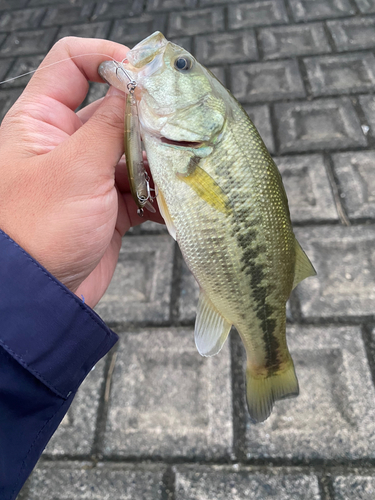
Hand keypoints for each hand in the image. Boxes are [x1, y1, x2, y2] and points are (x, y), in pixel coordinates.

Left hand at [0, 37, 162, 307]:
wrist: (41, 296)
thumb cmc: (39, 231)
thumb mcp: (76, 168)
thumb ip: (110, 124)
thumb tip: (136, 85)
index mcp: (42, 122)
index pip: (71, 64)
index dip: (107, 59)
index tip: (143, 75)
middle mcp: (65, 144)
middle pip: (112, 110)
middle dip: (145, 118)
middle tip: (175, 128)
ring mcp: (89, 176)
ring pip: (131, 150)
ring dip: (155, 158)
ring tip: (176, 169)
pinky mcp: (108, 205)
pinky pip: (139, 187)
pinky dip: (156, 191)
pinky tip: (167, 199)